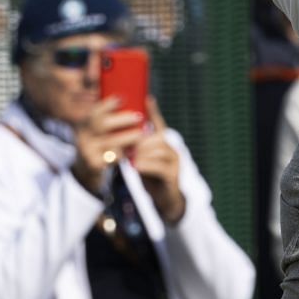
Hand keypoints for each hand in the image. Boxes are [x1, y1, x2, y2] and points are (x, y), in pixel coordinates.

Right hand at [70, 96, 145, 194]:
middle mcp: (83, 134)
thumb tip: (125, 91)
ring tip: (142, 133)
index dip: (107, 104)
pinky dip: (125, 152)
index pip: (94, 111)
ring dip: (129, 137)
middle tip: (140, 116)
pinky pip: (113, 157)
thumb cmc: (100, 139)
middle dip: (123, 119)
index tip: (122, 98)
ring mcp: (87, 149)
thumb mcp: (98, 125)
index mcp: (84, 121)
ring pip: (111, 142)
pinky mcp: (94, 163)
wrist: (88, 165)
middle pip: (102, 124)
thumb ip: (108, 111)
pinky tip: (134, 149)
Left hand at [132, 98, 185, 224]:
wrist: (164, 200)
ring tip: (131, 158)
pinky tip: (136, 167)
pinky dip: (147, 165)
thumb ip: (136, 149)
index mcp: (164, 143)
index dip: (154, 111)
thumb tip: (124, 138)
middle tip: (128, 146)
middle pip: (157, 137)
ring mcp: (175, 162)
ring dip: (142, 153)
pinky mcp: (173, 176)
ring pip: (158, 150)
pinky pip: (160, 167)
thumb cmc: (151, 177)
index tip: (147, 98)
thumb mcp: (142, 160)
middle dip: (141, 140)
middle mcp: (172, 150)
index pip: (159, 124)